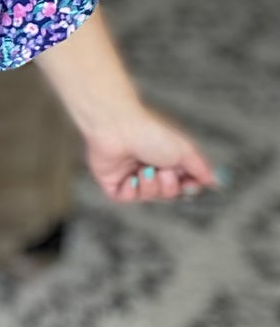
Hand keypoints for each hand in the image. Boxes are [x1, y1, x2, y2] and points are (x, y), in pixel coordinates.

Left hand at [83, 103, 221, 204]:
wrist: (118, 128)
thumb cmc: (151, 133)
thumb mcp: (184, 151)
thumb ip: (200, 168)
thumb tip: (214, 182)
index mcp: (167, 159)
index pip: (183, 184)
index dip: (187, 189)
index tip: (189, 185)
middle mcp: (150, 167)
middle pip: (168, 195)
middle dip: (169, 187)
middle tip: (164, 171)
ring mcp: (131, 174)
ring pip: (148, 197)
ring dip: (150, 186)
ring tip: (144, 169)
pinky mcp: (112, 181)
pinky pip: (126, 198)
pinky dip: (131, 191)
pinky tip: (130, 177)